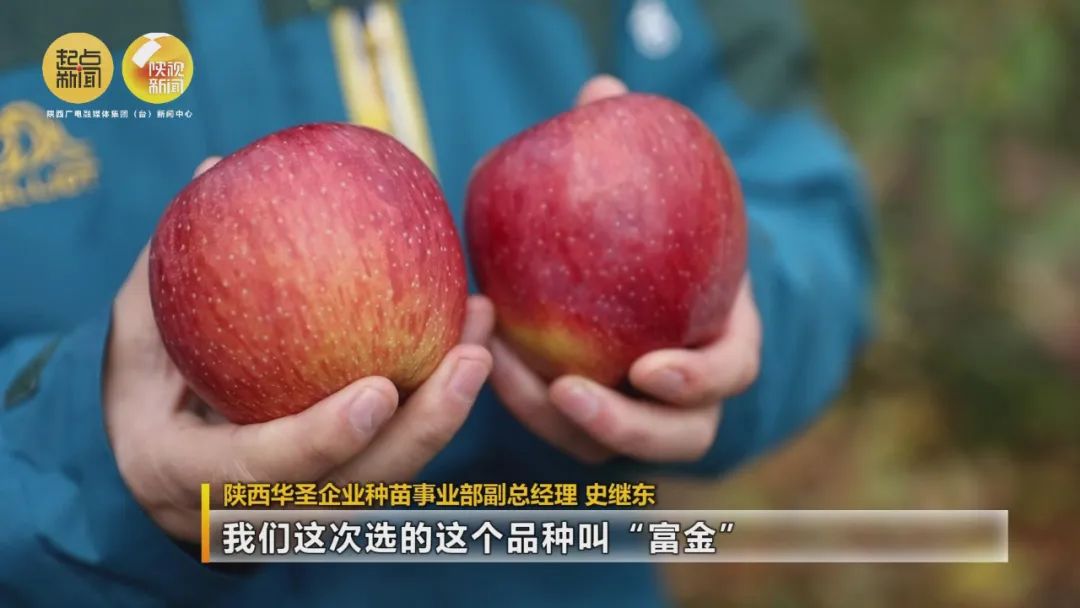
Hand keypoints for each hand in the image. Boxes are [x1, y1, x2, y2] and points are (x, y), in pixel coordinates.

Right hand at [103, 158, 494, 541]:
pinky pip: (398, 455)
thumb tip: (216, 168)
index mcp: (191, 481)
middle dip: (423, 433)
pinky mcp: (347, 493)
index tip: (378, 393)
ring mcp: (311, 514)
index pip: (261, 473)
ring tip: (483, 339)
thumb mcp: (135, 341)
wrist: (168, 476)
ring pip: (393, 480)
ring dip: (446, 414)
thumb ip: (168, 271)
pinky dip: (436, 407)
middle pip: (357, 491)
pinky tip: (469, 342)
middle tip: (471, 358)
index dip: (320, 441)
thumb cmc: (146, 397)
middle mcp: (259, 515)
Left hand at [489, 76, 761, 463]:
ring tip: (500, 369)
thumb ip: (637, 152)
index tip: (649, 367)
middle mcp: (690, 395)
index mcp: (726, 341)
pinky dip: (523, 400)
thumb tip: (601, 90)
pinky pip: (560, 431)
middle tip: (568, 392)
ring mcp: (642, 417)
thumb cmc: (662, 236)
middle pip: (677, 437)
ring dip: (554, 422)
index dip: (698, 379)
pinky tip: (483, 353)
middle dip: (624, 425)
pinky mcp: (591, 424)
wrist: (650, 284)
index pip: (729, 373)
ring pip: (609, 450)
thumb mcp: (665, 197)